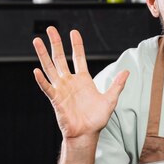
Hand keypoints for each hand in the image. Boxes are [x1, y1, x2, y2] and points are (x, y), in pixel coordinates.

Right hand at [33, 26, 128, 140]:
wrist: (87, 134)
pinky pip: (47, 88)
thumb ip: (117, 85)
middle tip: (50, 28)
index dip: (76, 45)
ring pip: (50, 68)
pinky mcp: (56, 100)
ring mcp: (61, 89)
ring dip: (43, 55)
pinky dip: (41, 80)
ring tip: (36, 41)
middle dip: (55, 43)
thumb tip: (127, 71)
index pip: (78, 57)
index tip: (73, 32)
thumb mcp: (110, 99)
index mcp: (83, 79)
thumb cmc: (97, 119)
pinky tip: (36, 71)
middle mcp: (70, 81)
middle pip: (60, 58)